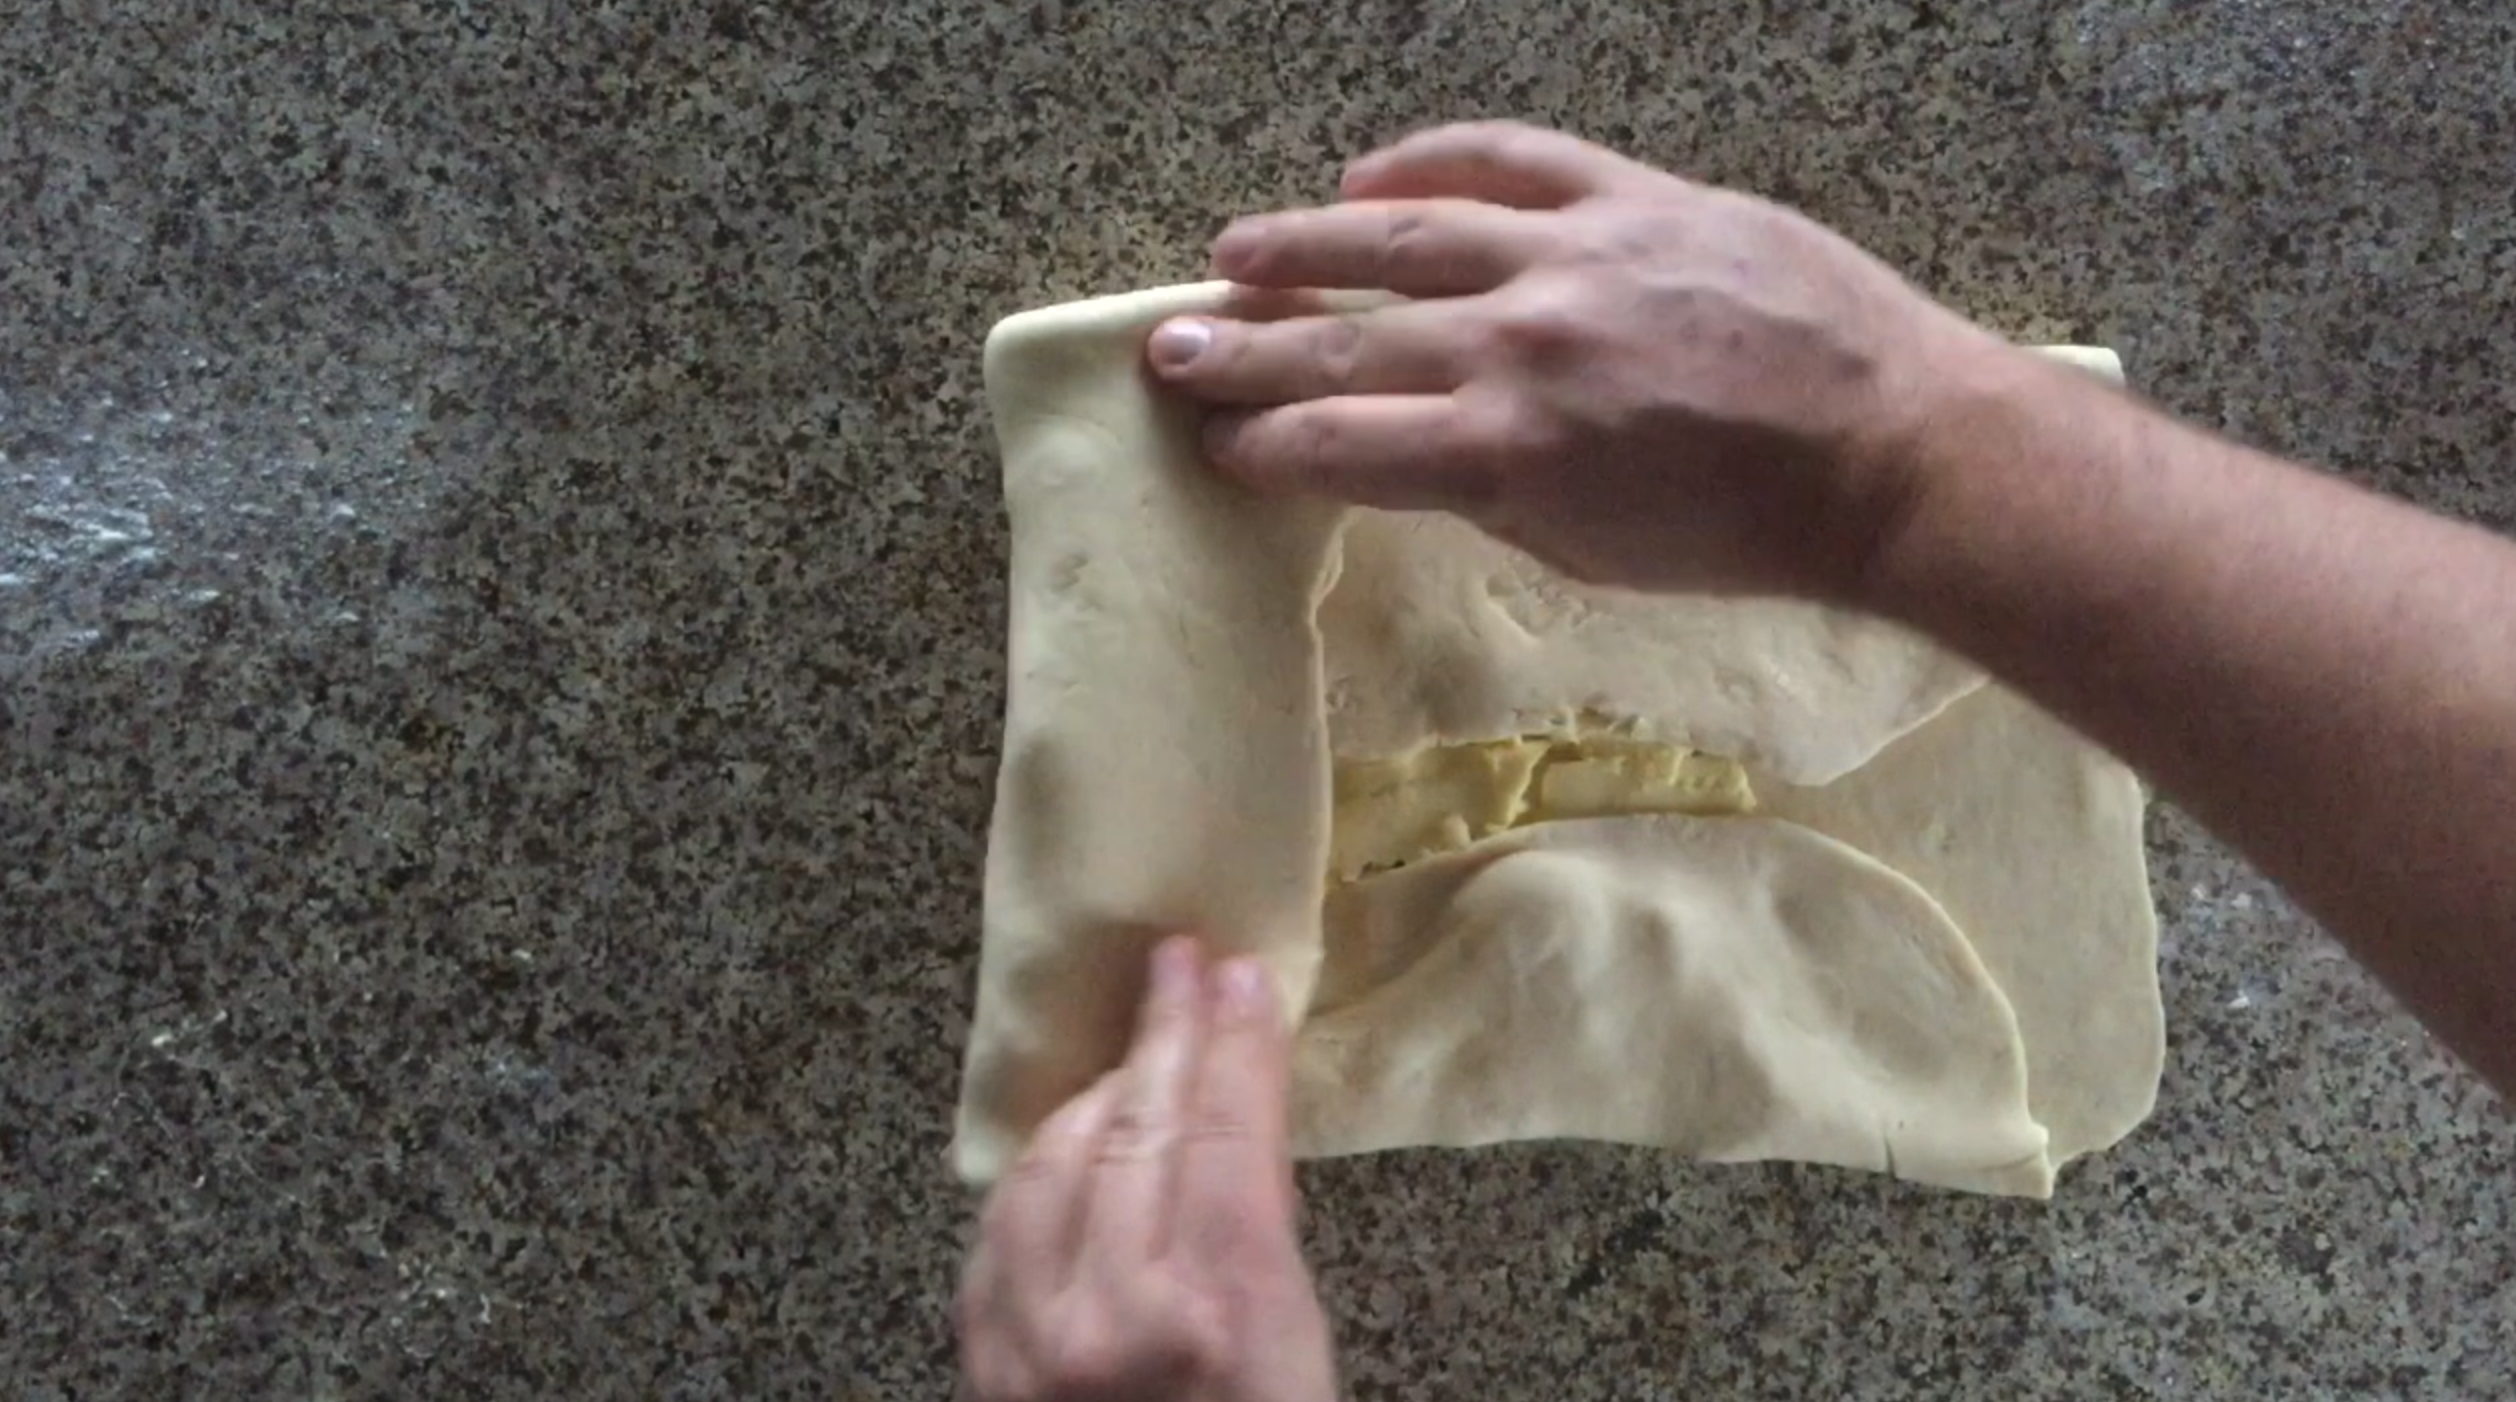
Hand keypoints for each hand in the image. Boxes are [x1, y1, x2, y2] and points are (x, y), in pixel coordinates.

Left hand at [955, 937, 1337, 1401]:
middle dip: (1166, 1036)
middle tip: (1181, 967)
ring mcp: (1032, 1345)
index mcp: (1221, 1316)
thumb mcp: (1302, 1362)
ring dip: (1098, 1099)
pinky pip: (996, 1235)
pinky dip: (1038, 1177)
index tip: (1241, 979)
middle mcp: (1113, 1320)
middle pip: (1137, 1133)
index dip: (1234, 1045)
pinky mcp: (983, 1369)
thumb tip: (1240, 1129)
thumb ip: (1263, 1243)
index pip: (1225, 1134)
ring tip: (1136, 1060)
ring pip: (1050, 1167)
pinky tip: (1069, 1149)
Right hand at [1145, 121, 2007, 600]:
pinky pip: (1512, 159)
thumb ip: (1486, 492)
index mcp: (1507, 453)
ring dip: (1304, 244)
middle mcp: (1522, 344)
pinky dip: (1432, 163)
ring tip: (1234, 255)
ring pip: (1405, 235)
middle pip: (1342, 341)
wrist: (1893, 453)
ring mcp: (1578, 256)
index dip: (1261, 446)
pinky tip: (1371, 178)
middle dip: (1241, 351)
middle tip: (1166, 352)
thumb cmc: (1744, 532)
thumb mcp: (1591, 552)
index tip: (1214, 444)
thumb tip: (1409, 448)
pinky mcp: (1638, 197)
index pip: (1336, 443)